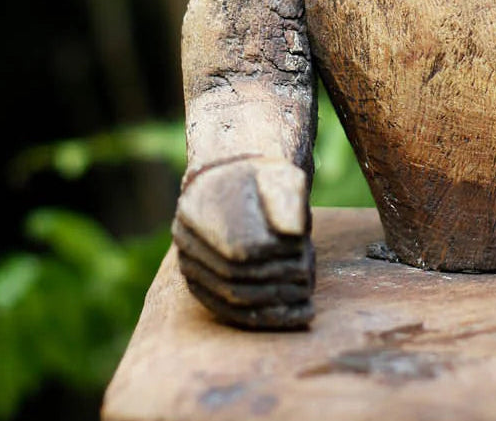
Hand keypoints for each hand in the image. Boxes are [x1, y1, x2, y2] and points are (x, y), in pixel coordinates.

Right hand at [173, 156, 312, 329]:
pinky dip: (261, 317)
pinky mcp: (198, 281)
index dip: (277, 262)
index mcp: (201, 204)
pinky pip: (225, 308)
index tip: (308, 262)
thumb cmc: (269, 180)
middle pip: (233, 278)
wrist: (242, 182)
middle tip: (310, 287)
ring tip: (306, 305)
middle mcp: (185, 235)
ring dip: (272, 308)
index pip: (241, 250)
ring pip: (229, 298)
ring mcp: (188, 260)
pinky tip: (294, 316)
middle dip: (277, 287)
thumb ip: (288, 199)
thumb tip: (295, 232)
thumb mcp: (283, 178)